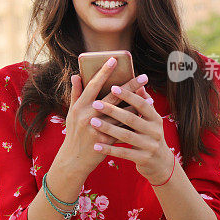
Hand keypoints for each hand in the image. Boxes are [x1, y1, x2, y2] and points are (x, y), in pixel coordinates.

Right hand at [53, 57, 148, 177]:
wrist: (74, 160)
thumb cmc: (74, 133)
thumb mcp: (71, 113)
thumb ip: (76, 93)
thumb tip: (76, 75)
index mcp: (79, 106)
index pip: (93, 85)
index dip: (104, 72)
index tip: (114, 60)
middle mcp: (88, 115)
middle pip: (113, 96)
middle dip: (129, 85)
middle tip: (143, 76)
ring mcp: (97, 129)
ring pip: (121, 112)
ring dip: (136, 102)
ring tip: (147, 92)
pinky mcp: (106, 141)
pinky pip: (123, 127)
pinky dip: (133, 119)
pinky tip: (143, 112)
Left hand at [89, 86, 174, 184]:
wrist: (161, 164)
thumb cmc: (150, 136)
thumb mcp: (151, 121)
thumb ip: (145, 104)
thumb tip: (139, 84)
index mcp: (156, 119)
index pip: (142, 104)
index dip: (128, 95)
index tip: (112, 87)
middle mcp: (155, 131)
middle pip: (132, 119)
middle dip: (113, 110)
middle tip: (96, 103)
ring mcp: (150, 146)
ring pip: (126, 136)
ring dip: (108, 128)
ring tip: (93, 122)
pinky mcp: (143, 159)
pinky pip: (123, 153)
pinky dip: (109, 149)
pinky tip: (96, 146)